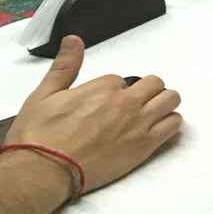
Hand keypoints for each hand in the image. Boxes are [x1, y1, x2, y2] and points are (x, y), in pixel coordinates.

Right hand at [5, 36, 183, 192]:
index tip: (104, 102)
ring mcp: (138, 124)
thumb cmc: (39, 137)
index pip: (123, 79)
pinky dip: (170, 122)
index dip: (115, 90)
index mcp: (103, 88)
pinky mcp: (145, 146)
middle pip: (154, 84)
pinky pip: (173, 125)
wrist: (44, 172)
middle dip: (145, 90)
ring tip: (150, 112)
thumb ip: (65, 66)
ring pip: (170, 100)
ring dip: (163, 102)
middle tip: (133, 103)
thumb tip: (73, 41)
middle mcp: (125, 103)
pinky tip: (157, 127)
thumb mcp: (44, 94)